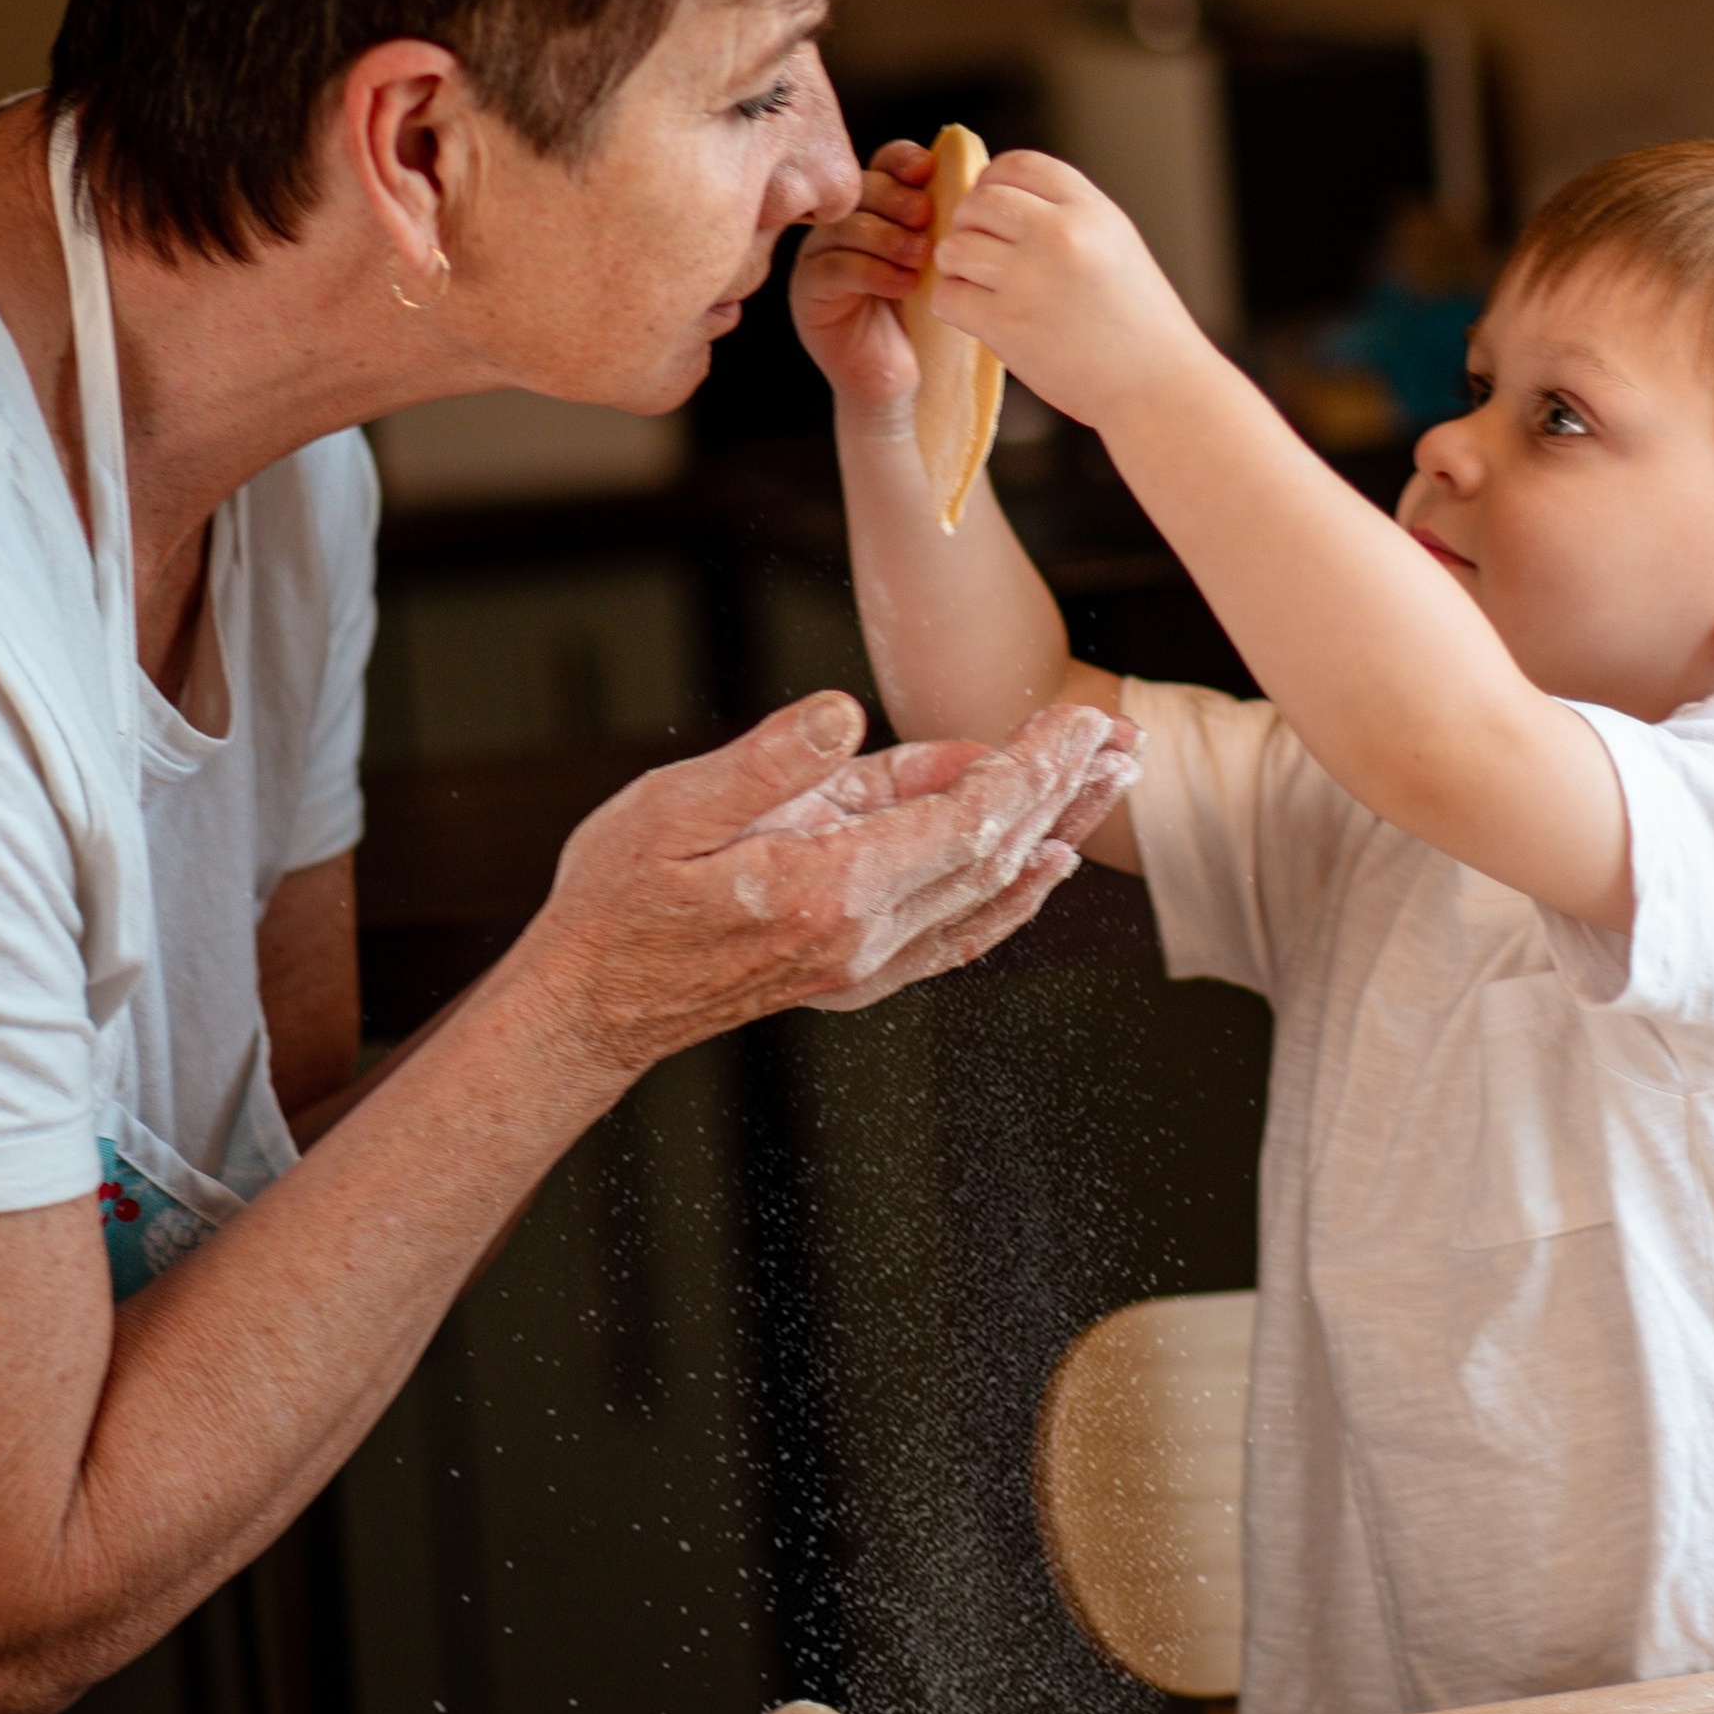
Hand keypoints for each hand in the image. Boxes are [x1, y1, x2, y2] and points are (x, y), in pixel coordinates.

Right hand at [528, 689, 1138, 1075]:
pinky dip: (1013, 896)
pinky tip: (1045, 865)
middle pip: (996, 856)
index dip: (1031, 767)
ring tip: (1110, 783)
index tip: (1078, 721)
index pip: (965, 820)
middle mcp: (863, 937)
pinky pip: (960, 935)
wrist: (590, 1000)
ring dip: (1055, 834)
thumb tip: (847, 713)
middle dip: (1064, 792)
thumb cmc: (621, 895)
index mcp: (828, 887)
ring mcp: (864, 963)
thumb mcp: (677, 805)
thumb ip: (772, 762)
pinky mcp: (855, 974)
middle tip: (1123, 738)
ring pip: (988, 896)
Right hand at [791, 139, 930, 419]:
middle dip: (895, 197)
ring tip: (920, 257)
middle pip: (859, 189)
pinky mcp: (809, 293)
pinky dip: (872, 271)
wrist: (905, 380)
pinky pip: (831, 268)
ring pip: (844, 226)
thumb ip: (947, 223)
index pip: (881, 165)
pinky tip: (903, 286)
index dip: (901, 160)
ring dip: (886, 236)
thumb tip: (977, 182)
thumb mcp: (943, 264)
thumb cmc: (929, 319)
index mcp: (875, 209)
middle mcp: (841, 225)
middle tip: (925, 216)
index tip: (928, 170)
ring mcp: (818, 256)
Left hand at [931, 150, 1209, 430]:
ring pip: (953, 247)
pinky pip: (948, 296)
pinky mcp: (1006, 324)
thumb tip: (993, 192)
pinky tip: (977, 315)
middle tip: (982, 253)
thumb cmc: (1137, 321)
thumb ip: (1065, 215)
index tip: (993, 207)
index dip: (994, 180)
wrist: (1157, 386)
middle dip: (969, 224)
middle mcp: (1059, 234)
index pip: (1019, 165)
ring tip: (980, 285)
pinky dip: (954, 305)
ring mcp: (1029, 278)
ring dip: (957, 267)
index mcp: (1091, 210)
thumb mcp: (1115, 244)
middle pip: (978, 201)